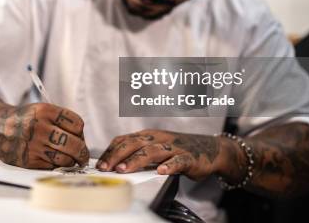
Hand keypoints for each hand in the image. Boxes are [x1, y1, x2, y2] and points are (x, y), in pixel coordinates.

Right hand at [0, 103, 89, 168]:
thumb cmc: (24, 119)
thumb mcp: (41, 110)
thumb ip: (60, 120)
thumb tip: (81, 139)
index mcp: (45, 111)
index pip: (77, 124)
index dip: (81, 132)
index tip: (79, 136)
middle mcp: (39, 127)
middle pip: (75, 144)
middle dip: (83, 152)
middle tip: (83, 155)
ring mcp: (34, 145)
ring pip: (66, 159)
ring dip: (72, 161)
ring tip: (72, 160)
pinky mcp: (28, 160)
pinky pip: (53, 167)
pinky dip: (57, 166)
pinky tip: (55, 161)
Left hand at [97, 129, 221, 179]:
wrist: (209, 148)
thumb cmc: (177, 149)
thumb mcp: (154, 147)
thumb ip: (137, 153)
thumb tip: (113, 164)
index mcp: (147, 136)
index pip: (124, 140)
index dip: (111, 151)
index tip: (99, 164)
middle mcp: (158, 138)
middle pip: (134, 144)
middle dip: (117, 155)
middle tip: (106, 168)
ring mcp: (173, 147)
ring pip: (152, 151)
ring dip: (136, 160)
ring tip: (124, 169)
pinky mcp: (188, 157)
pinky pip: (178, 161)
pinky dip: (170, 165)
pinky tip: (161, 171)